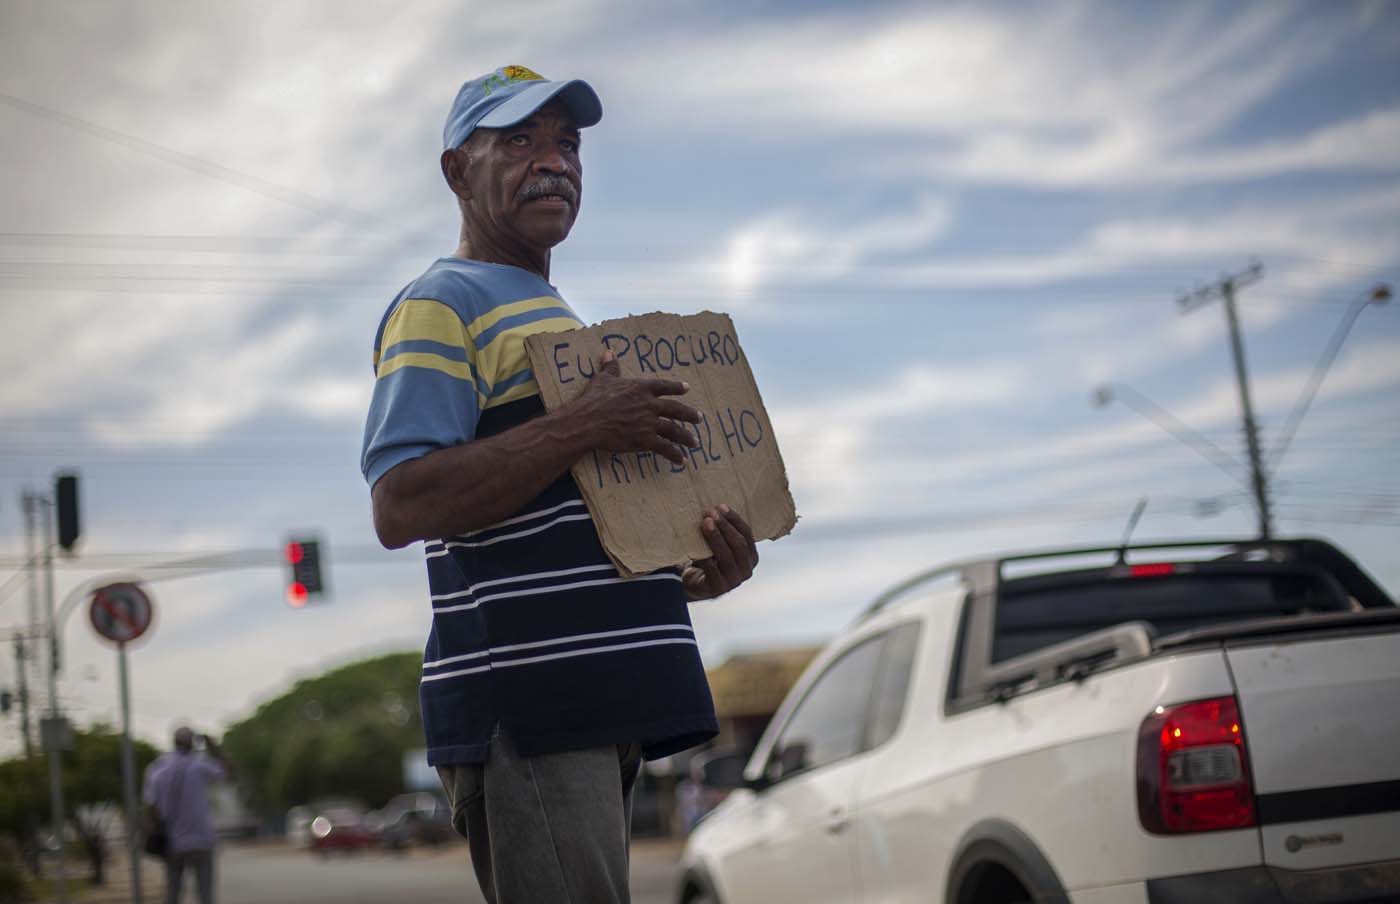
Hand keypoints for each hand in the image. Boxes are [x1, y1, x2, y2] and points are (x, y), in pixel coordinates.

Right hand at [565, 349, 701, 464]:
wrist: (588, 422)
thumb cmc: (593, 399)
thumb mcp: (603, 379)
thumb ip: (611, 367)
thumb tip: (609, 352)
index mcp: (641, 388)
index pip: (663, 386)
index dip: (676, 387)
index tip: (687, 388)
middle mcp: (649, 404)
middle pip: (675, 409)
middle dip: (689, 414)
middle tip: (700, 418)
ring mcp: (649, 423)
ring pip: (673, 429)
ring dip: (686, 437)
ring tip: (694, 442)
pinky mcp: (645, 440)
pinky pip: (664, 447)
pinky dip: (674, 454)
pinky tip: (681, 460)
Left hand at [684, 505, 758, 600]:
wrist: (696, 585)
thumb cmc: (710, 560)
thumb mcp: (722, 546)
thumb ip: (724, 532)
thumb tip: (714, 508)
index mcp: (751, 557)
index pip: (747, 534)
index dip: (735, 520)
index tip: (721, 507)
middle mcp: (746, 570)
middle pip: (739, 545)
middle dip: (725, 527)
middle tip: (710, 513)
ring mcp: (733, 582)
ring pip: (726, 556)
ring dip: (715, 537)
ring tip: (705, 523)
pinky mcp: (718, 589)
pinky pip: (712, 570)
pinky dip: (704, 557)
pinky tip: (697, 546)